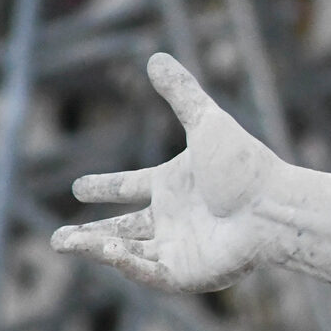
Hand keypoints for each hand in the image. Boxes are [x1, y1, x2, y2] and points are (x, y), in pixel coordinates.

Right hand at [52, 53, 285, 291]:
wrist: (272, 205)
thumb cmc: (244, 165)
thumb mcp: (206, 122)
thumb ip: (180, 91)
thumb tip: (155, 56)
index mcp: (174, 185)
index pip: (130, 187)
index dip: (104, 187)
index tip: (78, 188)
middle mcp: (174, 218)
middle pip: (123, 227)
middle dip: (89, 235)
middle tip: (59, 240)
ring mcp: (180, 247)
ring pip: (127, 251)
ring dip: (96, 248)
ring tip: (64, 243)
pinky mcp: (188, 273)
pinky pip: (148, 272)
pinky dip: (125, 264)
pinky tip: (106, 250)